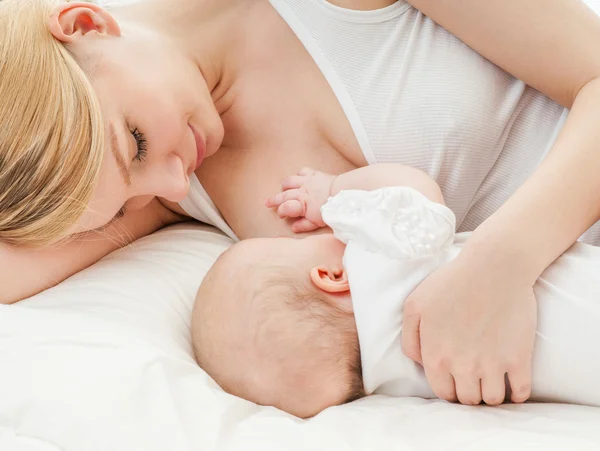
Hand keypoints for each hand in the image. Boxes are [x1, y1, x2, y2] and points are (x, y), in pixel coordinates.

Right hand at [265, 168, 335, 232]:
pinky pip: (302, 171)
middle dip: (274, 200)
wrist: (344, 193)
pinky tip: (299, 179)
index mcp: (302, 204)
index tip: (280, 215)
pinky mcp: (313, 174)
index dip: (281, 211)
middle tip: (267, 203)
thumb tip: (293, 228)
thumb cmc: (332, 209)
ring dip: (284, 186)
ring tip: (282, 189)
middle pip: (283, 195)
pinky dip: (299, 175)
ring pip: (289, 181)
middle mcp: (301, 192)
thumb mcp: (318, 222)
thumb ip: (304, 225)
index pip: (285, 207)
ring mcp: (306, 182)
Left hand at [401, 251, 536, 405]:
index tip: (456, 380)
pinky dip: (518, 394)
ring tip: (492, 379)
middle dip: (470, 391)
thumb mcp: (415, 305)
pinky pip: (521, 393)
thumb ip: (410, 339)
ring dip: (492, 393)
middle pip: (468, 399)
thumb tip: (421, 363)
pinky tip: (514, 384)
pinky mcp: (519, 359)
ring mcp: (492, 365)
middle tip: (475, 378)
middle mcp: (462, 366)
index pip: (443, 392)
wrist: (493, 267)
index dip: (449, 388)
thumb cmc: (451, 282)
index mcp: (436, 357)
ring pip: (493, 400)